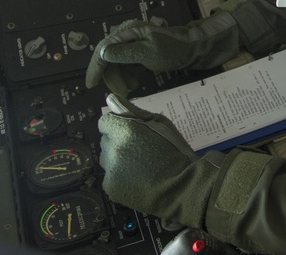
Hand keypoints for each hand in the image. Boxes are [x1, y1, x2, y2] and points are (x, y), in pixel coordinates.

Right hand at [85, 15, 240, 95]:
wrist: (192, 49)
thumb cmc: (172, 50)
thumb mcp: (148, 52)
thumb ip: (124, 53)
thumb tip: (103, 54)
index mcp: (127, 32)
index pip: (103, 50)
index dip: (95, 68)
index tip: (90, 85)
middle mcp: (126, 35)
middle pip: (107, 58)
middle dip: (112, 76)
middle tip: (122, 91)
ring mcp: (131, 43)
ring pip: (115, 64)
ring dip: (120, 78)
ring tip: (131, 87)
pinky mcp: (137, 52)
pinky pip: (125, 66)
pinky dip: (127, 76)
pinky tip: (134, 83)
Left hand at [97, 95, 222, 227]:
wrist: (180, 186)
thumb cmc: (174, 150)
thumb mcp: (160, 123)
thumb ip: (133, 111)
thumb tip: (112, 98)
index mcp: (125, 130)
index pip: (105, 122)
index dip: (118, 124)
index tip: (132, 131)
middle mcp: (112, 149)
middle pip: (106, 140)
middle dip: (118, 141)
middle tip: (140, 149)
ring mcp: (110, 170)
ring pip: (107, 159)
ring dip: (118, 159)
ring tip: (139, 165)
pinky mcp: (110, 187)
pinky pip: (110, 176)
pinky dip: (120, 176)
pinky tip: (137, 179)